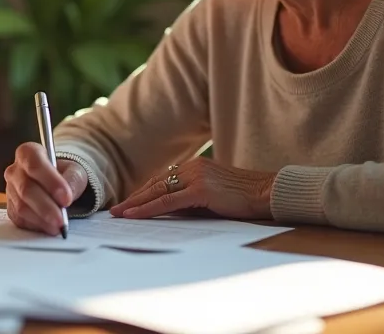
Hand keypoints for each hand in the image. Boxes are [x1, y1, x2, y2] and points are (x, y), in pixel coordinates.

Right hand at [4, 142, 88, 235]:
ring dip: (42, 219)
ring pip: (22, 206)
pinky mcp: (11, 209)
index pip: (34, 164)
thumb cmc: (65, 175)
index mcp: (28, 153)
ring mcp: (10, 191)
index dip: (50, 181)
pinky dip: (37, 225)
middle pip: (26, 188)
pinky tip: (49, 227)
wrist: (56, 187)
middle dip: (46, 206)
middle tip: (62, 219)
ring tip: (59, 225)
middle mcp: (15, 171)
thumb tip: (66, 197)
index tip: (66, 198)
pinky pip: (21, 220)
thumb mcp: (75, 171)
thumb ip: (73, 180)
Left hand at [109, 156, 275, 220]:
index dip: (143, 193)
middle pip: (155, 184)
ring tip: (119, 215)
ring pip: (157, 192)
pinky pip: (167, 201)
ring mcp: (196, 177)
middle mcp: (192, 168)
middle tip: (116, 211)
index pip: (163, 181)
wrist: (268, 194)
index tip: (129, 203)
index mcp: (196, 167)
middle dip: (134, 199)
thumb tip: (167, 211)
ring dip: (135, 204)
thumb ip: (191, 200)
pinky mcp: (200, 190)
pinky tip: (134, 215)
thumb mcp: (213, 197)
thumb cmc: (244, 199)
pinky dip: (148, 208)